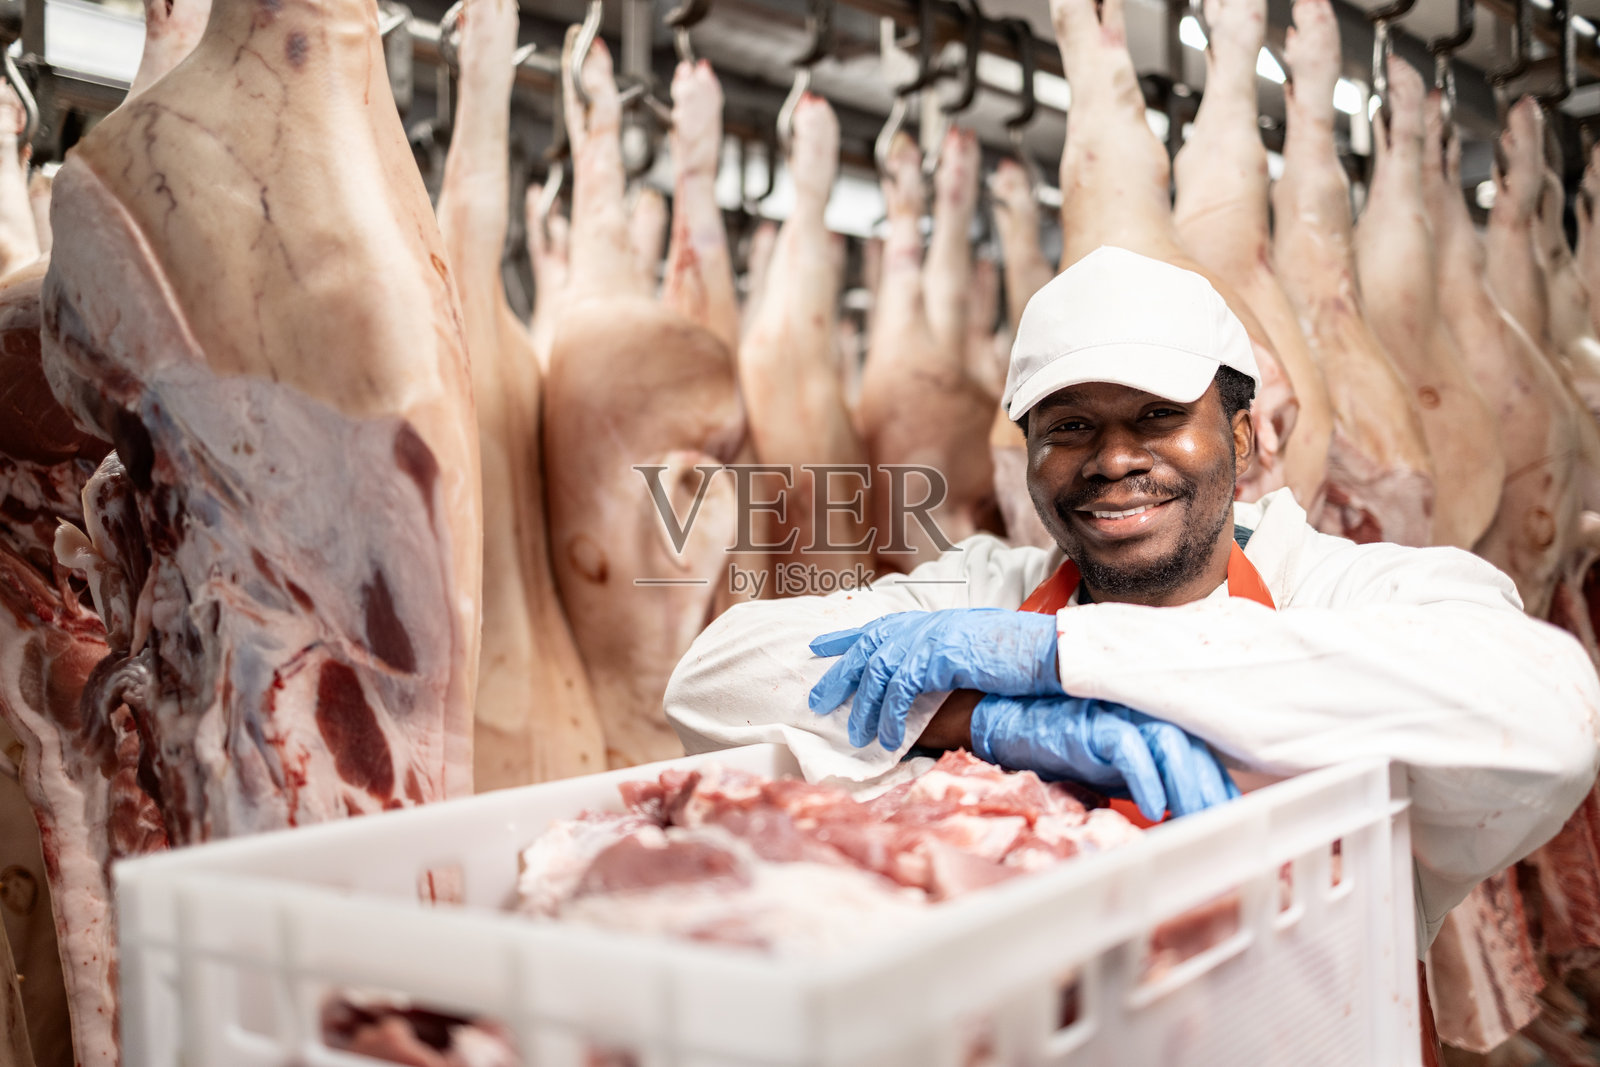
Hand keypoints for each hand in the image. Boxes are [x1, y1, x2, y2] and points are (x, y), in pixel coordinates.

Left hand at [808, 609, 1062, 749]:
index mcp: (929, 622)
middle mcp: (925, 625)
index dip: (844, 637)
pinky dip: (892, 716)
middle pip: (867, 648)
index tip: (817, 647)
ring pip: (880, 674)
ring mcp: (931, 637)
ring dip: (866, 709)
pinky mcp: (939, 656)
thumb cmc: (1013, 655)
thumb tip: (917, 682)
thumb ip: (939, 658)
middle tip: (817, 701)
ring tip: (857, 736)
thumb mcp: (968, 649)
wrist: (1044, 651)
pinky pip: (903, 690)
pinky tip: (888, 737)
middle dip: (840, 676)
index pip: (876, 628)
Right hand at [971, 694, 1239, 820]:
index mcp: (1147, 726)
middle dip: (1214, 792)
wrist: (996, 718)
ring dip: (1188, 787)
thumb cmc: (1049, 743)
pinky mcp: (1087, 720)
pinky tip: (1151, 807)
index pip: (1198, 753)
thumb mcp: (1103, 769)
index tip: (1236, 823)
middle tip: (1230, 832)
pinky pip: (1125, 745)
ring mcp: (1114, 713)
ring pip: (1170, 744)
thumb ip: (1137, 781)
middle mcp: (1137, 715)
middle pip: (1194, 748)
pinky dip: (1142, 777)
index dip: (1219, 786)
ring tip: (1198, 822)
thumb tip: (1171, 819)